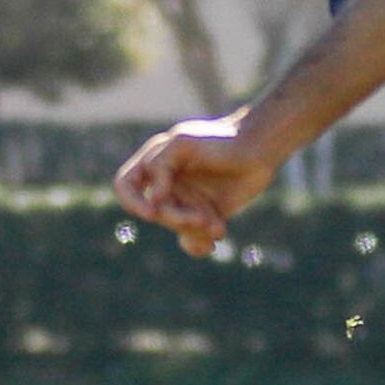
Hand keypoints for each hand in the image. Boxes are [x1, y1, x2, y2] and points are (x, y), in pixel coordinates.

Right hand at [114, 115, 280, 256]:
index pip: (125, 185)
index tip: (153, 213)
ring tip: (218, 228)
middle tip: (202, 220)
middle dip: (177, 219)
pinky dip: (198, 244)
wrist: (259, 149)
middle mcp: (166, 184)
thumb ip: (161, 163)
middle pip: (156, 213)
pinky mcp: (204, 215)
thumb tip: (154, 198)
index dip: (132, 202)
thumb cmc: (221, 139)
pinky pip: (190, 239)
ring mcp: (185, 201)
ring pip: (176, 228)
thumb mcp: (184, 141)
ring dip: (194, 231)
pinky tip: (214, 239)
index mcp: (155, 162)